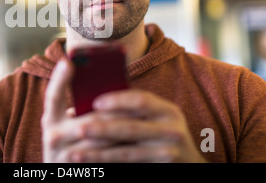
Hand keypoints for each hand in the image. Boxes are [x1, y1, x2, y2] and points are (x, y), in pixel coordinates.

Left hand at [42, 58, 206, 162]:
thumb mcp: (157, 118)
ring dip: (98, 153)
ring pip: (127, 152)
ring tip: (76, 153)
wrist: (189, 163)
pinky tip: (92, 165)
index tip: (95, 102)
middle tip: (78, 128)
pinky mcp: (161, 166)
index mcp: (168, 110)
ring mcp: (168, 151)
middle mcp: (171, 129)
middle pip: (131, 127)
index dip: (117, 100)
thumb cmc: (161, 134)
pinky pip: (129, 164)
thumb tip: (91, 102)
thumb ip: (133, 110)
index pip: (141, 99)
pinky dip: (108, 165)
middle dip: (101, 128)